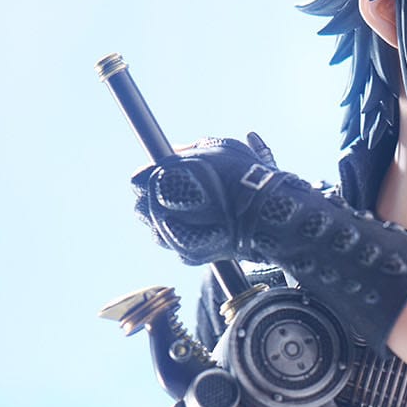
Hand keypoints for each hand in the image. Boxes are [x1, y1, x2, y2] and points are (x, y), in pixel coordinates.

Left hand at [131, 132, 320, 266]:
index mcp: (161, 181)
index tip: (164, 174)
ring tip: (195, 211)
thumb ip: (188, 150)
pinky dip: (185, 236)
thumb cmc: (244, 176)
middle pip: (142, 207)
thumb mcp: (216, 150)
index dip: (152, 176)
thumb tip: (173, 151)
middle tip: (180, 192)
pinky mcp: (187, 257)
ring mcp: (172, 238)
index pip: (137, 181)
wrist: (269, 216)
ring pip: (156, 229)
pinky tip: (204, 226)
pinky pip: (175, 245)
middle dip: (156, 199)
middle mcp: (159, 212)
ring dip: (168, 220)